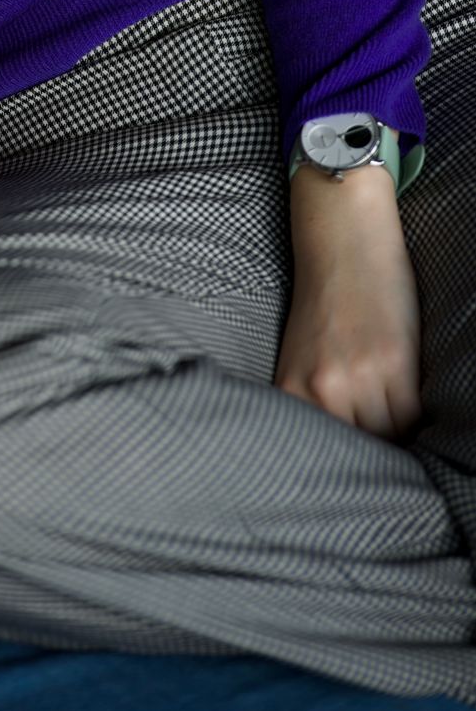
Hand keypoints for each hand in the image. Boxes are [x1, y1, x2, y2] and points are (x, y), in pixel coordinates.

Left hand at [275, 165, 423, 442]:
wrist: (342, 242)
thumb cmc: (323, 302)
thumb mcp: (302, 357)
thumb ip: (314, 402)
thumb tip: (338, 451)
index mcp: (292, 389)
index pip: (323, 451)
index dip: (345, 463)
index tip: (354, 468)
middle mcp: (323, 389)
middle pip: (361, 449)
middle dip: (375, 451)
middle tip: (385, 448)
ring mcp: (359, 378)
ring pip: (391, 435)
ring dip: (399, 432)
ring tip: (397, 418)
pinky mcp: (395, 364)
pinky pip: (414, 415)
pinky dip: (417, 416)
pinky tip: (412, 403)